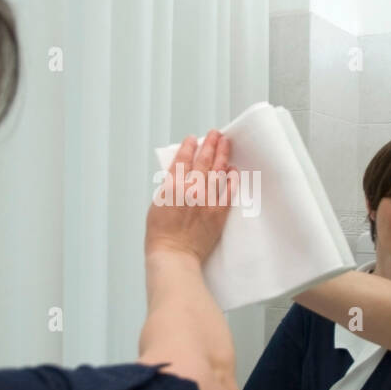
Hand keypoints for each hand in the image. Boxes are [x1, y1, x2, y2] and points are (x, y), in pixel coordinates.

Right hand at [145, 129, 236, 263]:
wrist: (174, 254)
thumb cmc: (161, 234)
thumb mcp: (157, 203)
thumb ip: (169, 187)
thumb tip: (179, 176)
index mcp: (173, 186)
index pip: (183, 159)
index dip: (188, 146)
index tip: (193, 139)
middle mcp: (191, 189)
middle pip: (203, 160)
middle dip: (210, 144)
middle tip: (216, 134)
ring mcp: (207, 200)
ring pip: (218, 171)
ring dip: (222, 155)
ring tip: (226, 144)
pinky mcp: (218, 212)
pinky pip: (228, 191)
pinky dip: (231, 179)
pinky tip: (233, 170)